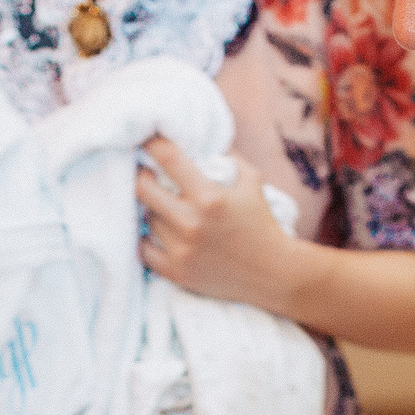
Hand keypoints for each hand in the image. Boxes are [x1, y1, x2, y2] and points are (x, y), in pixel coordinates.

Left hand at [136, 137, 303, 311]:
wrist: (273, 273)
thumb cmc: (262, 224)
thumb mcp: (252, 181)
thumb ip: (227, 158)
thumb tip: (201, 142)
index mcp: (209, 197)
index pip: (168, 160)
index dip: (152, 145)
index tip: (146, 140)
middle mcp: (191, 223)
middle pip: (143, 189)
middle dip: (142, 176)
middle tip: (146, 174)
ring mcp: (182, 250)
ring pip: (147, 219)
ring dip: (152, 210)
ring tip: (163, 207)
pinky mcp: (178, 272)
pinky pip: (144, 251)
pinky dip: (146, 240)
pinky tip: (156, 233)